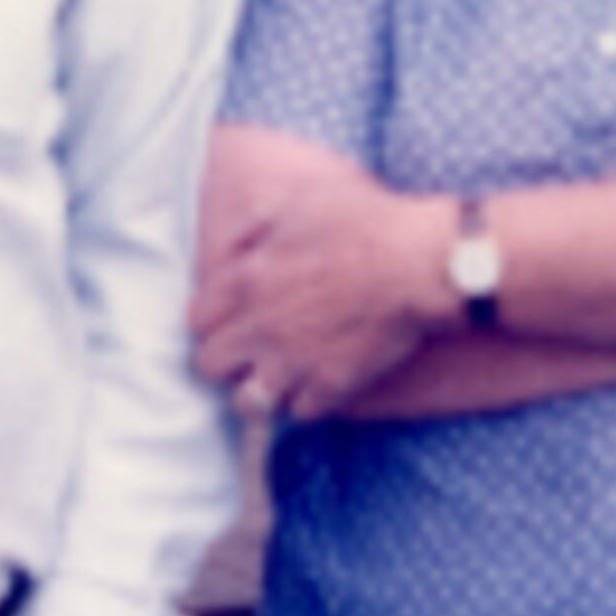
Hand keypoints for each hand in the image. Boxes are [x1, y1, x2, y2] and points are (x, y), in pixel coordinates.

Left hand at [193, 150, 448, 419]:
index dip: (212, 319)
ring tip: (275, 378)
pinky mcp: (330, 386)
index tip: (230, 318)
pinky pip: (299, 412)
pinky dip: (305, 401)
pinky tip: (316, 383)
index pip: (197, 320)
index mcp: (245, 280)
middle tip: (249, 349)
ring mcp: (293, 361)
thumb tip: (238, 242)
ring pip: (248, 401)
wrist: (418, 260)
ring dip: (259, 390)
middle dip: (226, 357)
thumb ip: (258, 227)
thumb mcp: (299, 203)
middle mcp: (259, 326)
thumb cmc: (364, 220)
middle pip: (210, 364)